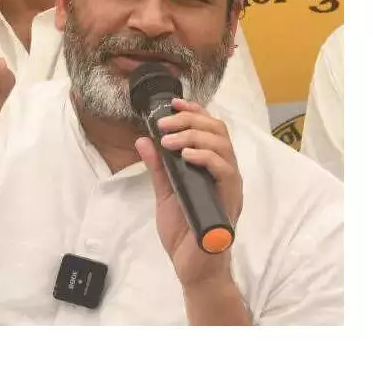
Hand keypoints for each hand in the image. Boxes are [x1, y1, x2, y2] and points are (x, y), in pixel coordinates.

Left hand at [135, 98, 242, 290]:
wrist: (193, 269)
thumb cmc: (184, 233)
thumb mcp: (165, 194)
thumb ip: (158, 168)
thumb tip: (143, 140)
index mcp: (212, 168)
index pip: (210, 129)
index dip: (195, 112)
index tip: (174, 104)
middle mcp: (225, 173)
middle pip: (218, 131)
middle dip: (190, 121)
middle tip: (165, 125)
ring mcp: (229, 186)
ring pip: (223, 146)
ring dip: (194, 136)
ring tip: (170, 141)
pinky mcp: (228, 201)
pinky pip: (225, 171)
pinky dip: (206, 158)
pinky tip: (187, 156)